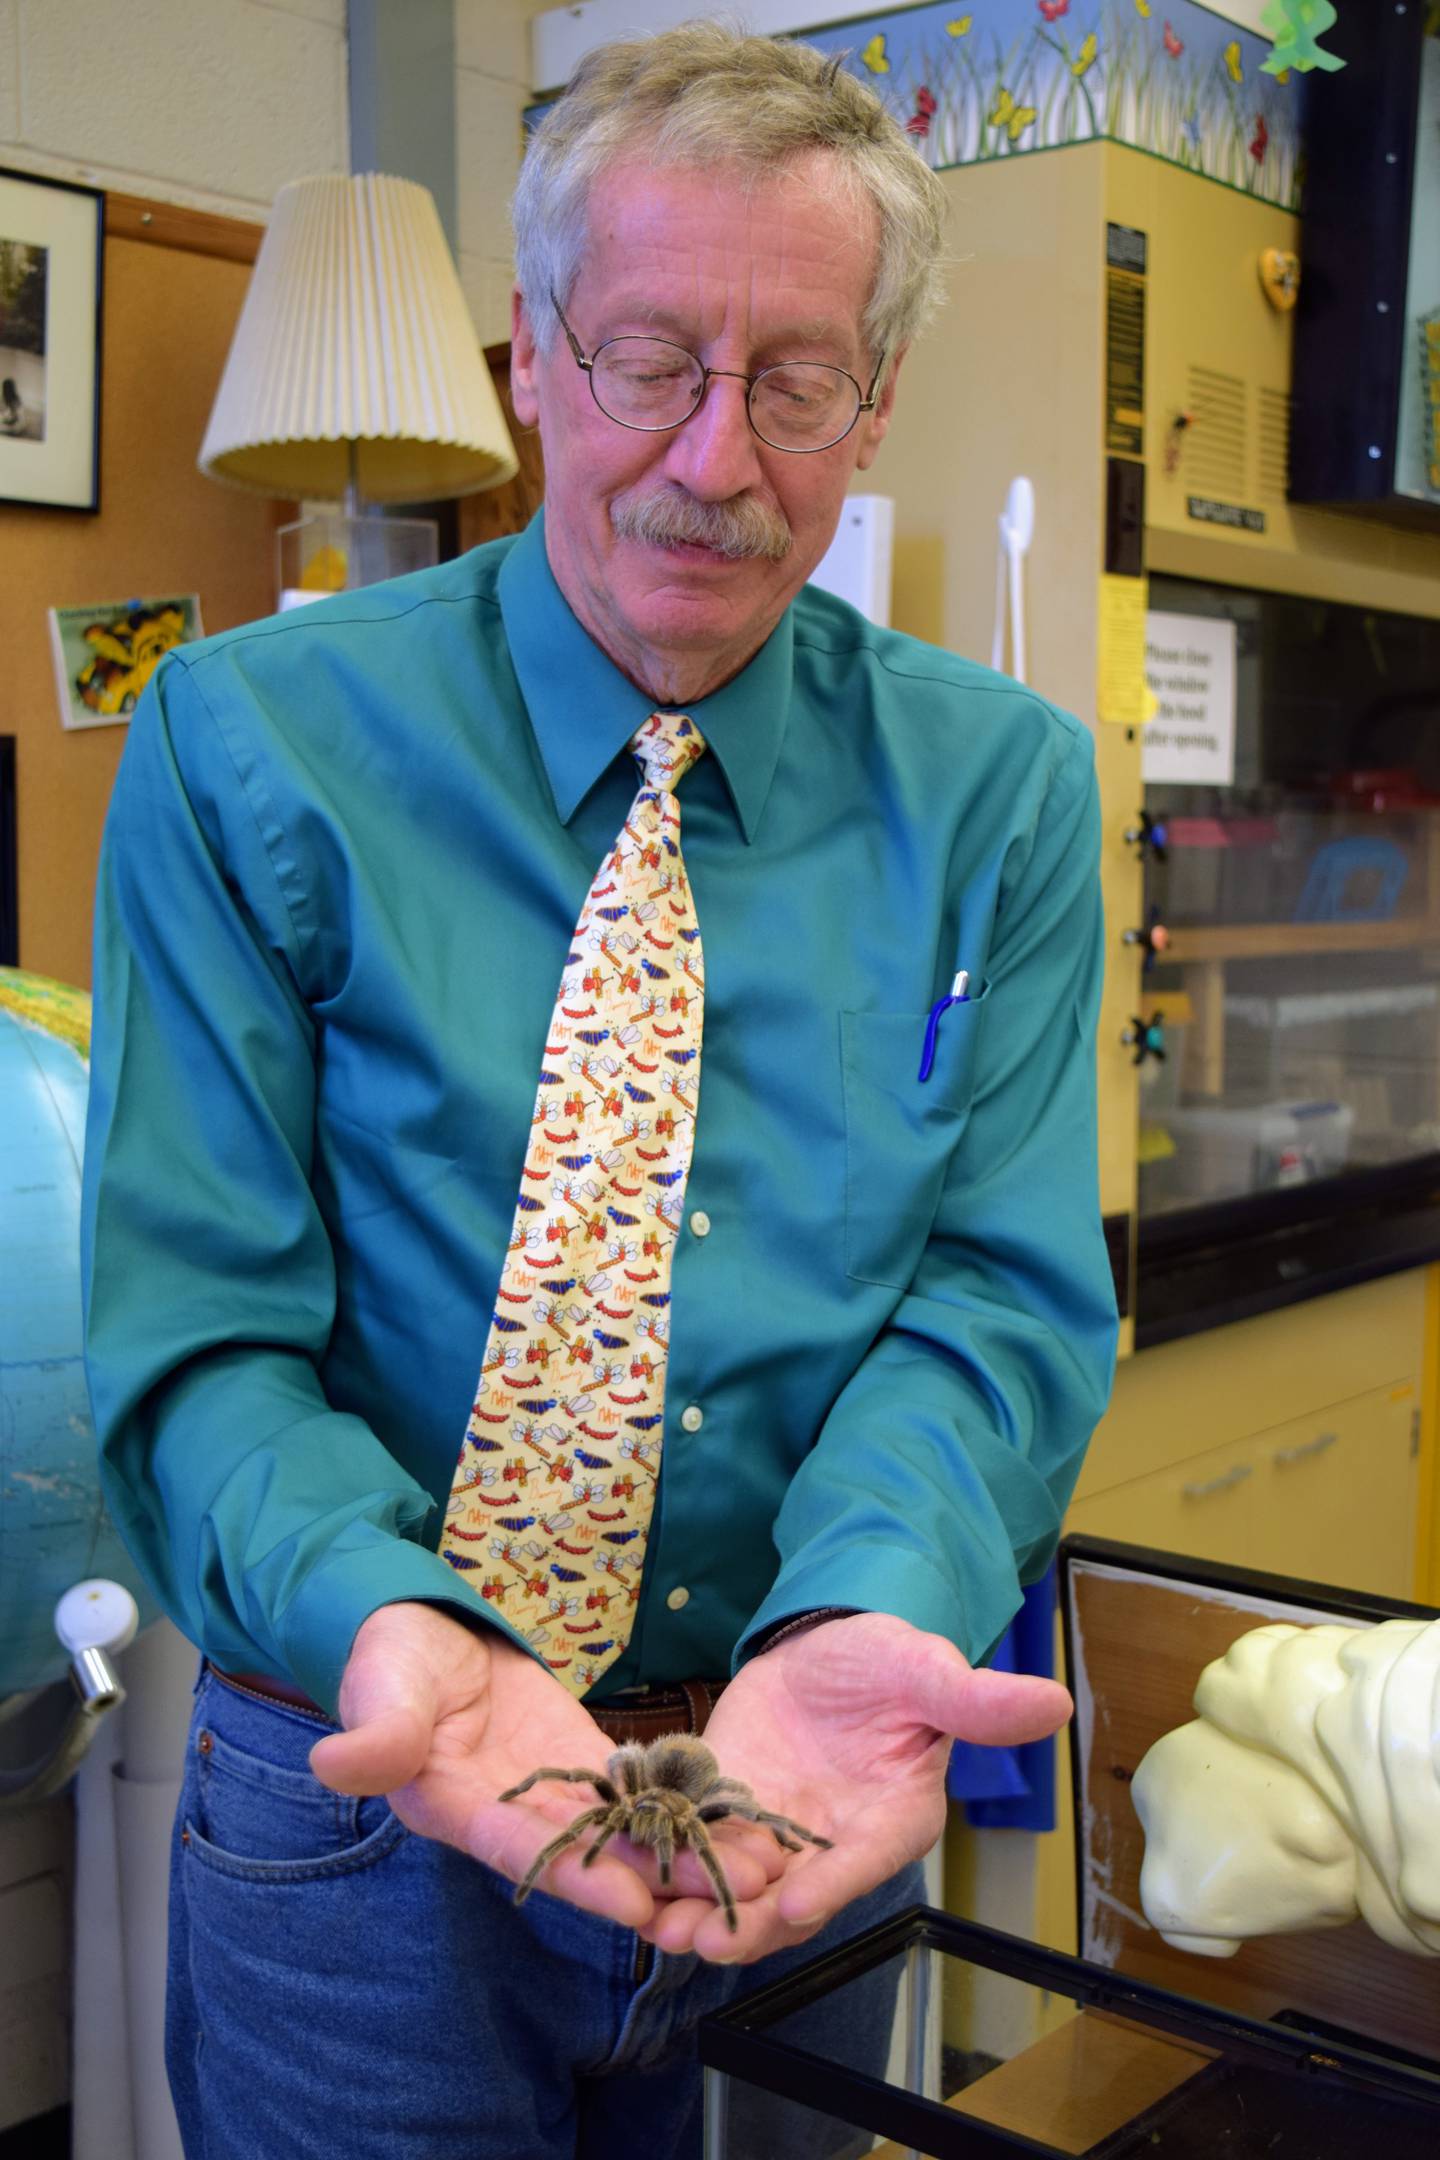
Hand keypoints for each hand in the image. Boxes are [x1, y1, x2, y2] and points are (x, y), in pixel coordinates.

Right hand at [307, 1602, 775, 1927]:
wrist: (418, 1628)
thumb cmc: (391, 1656)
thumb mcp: (381, 1684)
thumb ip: (376, 1730)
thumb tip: (336, 1763)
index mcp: (454, 1806)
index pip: (520, 1849)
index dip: (576, 1876)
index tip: (633, 1904)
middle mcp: (509, 1816)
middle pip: (587, 1855)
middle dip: (655, 1882)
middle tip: (722, 1903)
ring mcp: (549, 1793)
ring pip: (620, 1831)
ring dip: (683, 1852)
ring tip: (754, 1870)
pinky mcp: (578, 1763)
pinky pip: (632, 1788)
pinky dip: (679, 1803)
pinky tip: (733, 1817)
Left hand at [637, 1611, 1071, 1964]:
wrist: (826, 1646)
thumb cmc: (888, 1662)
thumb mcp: (927, 1670)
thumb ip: (977, 1700)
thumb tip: (1053, 1703)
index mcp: (893, 1819)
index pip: (863, 1864)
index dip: (829, 1887)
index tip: (792, 1904)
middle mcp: (833, 1845)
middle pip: (790, 1898)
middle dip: (744, 1923)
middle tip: (698, 1938)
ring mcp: (776, 1835)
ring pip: (736, 1887)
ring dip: (695, 1908)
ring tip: (652, 1922)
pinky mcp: (728, 1811)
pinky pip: (696, 1847)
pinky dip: (665, 1862)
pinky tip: (629, 1869)